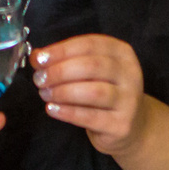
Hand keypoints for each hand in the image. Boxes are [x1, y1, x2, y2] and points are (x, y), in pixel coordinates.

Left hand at [33, 35, 149, 154]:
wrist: (131, 125)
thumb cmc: (105, 91)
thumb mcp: (91, 71)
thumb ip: (67, 60)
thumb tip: (37, 57)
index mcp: (122, 53)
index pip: (89, 44)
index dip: (61, 50)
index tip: (39, 58)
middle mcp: (130, 74)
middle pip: (91, 66)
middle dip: (59, 71)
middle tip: (40, 78)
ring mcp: (129, 100)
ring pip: (92, 91)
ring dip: (62, 92)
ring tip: (45, 94)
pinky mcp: (121, 124)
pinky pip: (90, 116)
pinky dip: (67, 112)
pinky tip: (52, 109)